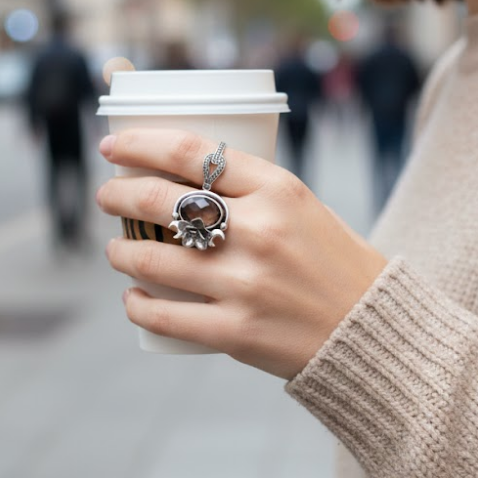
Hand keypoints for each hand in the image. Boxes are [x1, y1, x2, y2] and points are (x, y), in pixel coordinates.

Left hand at [96, 129, 386, 379]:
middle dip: (117, 194)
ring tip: (115, 249)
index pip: (191, 151)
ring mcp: (244, 283)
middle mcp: (259, 231)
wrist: (371, 332)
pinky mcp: (235, 331)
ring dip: (119, 251)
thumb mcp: (305, 208)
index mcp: (280, 189)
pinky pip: (163, 315)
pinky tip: (133, 297)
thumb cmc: (335, 264)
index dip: (139, 144)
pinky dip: (137, 304)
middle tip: (106, 196)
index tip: (113, 148)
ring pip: (150, 258)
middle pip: (159, 199)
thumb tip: (185, 180)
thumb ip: (253, 193)